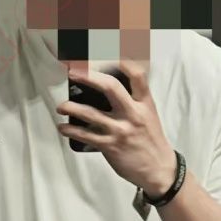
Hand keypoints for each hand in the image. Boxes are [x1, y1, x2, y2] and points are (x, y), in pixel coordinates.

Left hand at [55, 59, 175, 196]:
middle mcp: (133, 114)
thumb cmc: (151, 141)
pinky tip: (63, 127)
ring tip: (61, 106)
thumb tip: (109, 86)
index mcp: (144, 104)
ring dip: (71, 107)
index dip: (121, 59)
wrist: (159, 170)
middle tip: (73, 72)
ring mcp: (120, 130)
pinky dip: (71, 130)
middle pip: (110, 87)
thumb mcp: (149, 115)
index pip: (136, 75)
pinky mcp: (110, 146)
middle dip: (88, 76)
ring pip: (91, 114)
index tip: (106, 50)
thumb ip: (133, 100)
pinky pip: (86, 136)